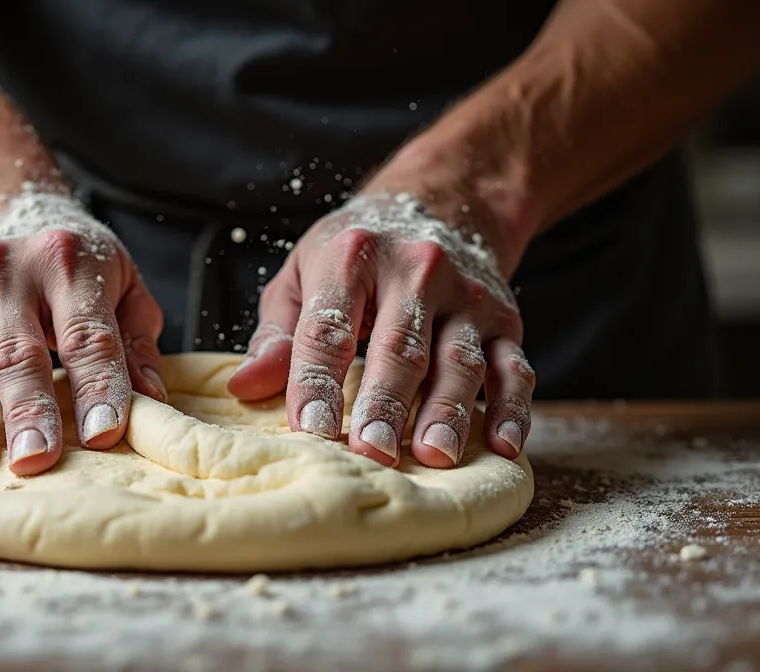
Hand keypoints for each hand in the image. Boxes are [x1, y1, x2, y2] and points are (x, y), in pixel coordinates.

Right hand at [0, 185, 166, 475]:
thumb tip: (153, 402)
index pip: (87, 334)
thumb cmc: (69, 263)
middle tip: (36, 458)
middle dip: (28, 409)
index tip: (105, 435)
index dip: (97, 386)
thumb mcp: (119, 281)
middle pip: (18, 353)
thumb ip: (134, 340)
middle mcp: (4, 275)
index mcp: (66, 264)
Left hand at [228, 192, 534, 467]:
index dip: (317, 380)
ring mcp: (467, 297)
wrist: (443, 202)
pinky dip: (513, 410)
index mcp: (354, 256)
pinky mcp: (505, 321)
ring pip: (459, 361)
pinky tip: (502, 447)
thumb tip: (245, 387)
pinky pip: (514, 368)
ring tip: (431, 457)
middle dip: (384, 402)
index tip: (309, 430)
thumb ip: (278, 333)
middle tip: (370, 451)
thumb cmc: (358, 252)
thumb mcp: (304, 273)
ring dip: (447, 412)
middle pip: (399, 347)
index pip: (329, 327)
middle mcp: (417, 270)